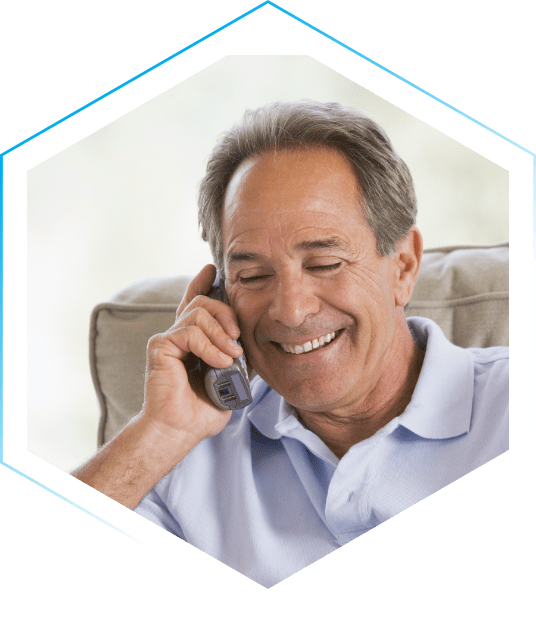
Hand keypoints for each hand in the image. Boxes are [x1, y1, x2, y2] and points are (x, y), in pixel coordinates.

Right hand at [141, 264, 243, 447]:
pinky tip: (219, 362)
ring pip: (198, 313)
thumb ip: (237, 356)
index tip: (213, 270)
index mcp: (192, 340)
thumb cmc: (202, 409)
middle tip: (238, 335)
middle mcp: (178, 334)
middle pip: (202, 301)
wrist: (181, 430)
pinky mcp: (160, 346)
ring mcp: (168, 339)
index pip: (196, 303)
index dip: (203, 283)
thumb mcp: (230, 378)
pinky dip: (209, 346)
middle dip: (226, 312)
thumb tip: (255, 342)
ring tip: (231, 356)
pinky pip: (190, 332)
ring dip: (221, 334)